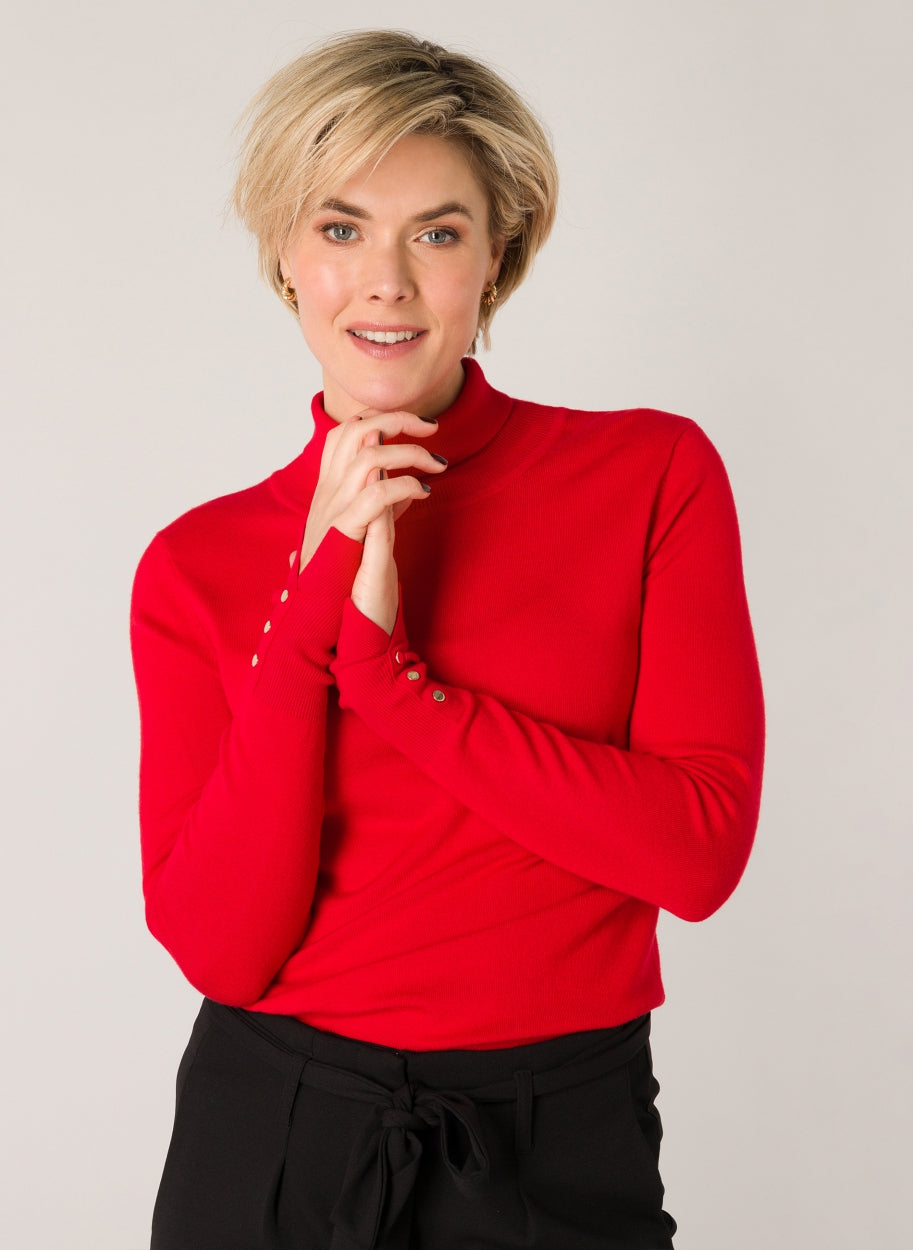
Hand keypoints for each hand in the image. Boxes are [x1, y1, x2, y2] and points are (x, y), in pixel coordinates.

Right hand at [299, 410, 445, 630]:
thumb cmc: (347, 579)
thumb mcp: (369, 534)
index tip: (415, 424)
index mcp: (328, 490)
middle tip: (432, 426)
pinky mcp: (346, 530)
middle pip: (355, 430)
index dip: (378, 417)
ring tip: (437, 463)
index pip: (345, 433)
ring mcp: (333, 509)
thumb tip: (405, 487)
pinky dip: (404, 485)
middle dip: (398, 418)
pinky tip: (424, 492)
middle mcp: (327, 493)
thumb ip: (384, 507)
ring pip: (368, 454)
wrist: (322, 616)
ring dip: (409, 451)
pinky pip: (377, 493)